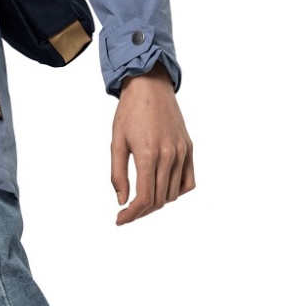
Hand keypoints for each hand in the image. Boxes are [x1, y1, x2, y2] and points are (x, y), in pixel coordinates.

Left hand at [110, 63, 194, 225]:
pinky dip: (177, 192)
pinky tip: (162, 190)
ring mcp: (182, 152)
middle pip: (159, 199)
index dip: (132, 214)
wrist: (149, 86)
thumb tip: (121, 200)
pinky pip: (188, 181)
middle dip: (142, 211)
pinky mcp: (189, 149)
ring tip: (141, 202)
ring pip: (174, 193)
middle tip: (126, 213)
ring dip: (158, 203)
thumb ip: (118, 174)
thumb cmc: (129, 112)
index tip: (120, 220)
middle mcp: (169, 155)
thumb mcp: (116, 142)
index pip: (145, 198)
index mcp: (148, 154)